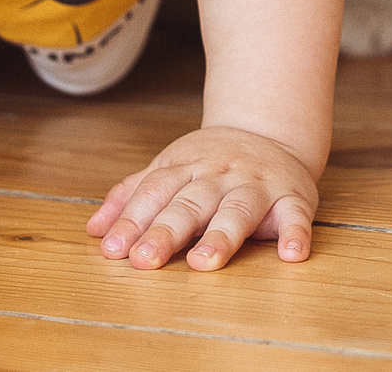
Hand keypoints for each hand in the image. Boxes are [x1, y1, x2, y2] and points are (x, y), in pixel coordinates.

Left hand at [85, 125, 319, 269]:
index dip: (133, 220)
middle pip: (190, 203)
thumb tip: (94, 230)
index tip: (114, 249)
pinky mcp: (293, 197)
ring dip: (222, 236)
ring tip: (205, 263)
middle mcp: (219, 175)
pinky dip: (296, 234)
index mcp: (185, 168)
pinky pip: (297, 216)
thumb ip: (132, 196)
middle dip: (167, 231)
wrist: (269, 128)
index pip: (155, 192)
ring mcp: (257, 185)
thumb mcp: (168, 168)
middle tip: (146, 260)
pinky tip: (292, 255)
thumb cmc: (211, 162)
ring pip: (238, 210)